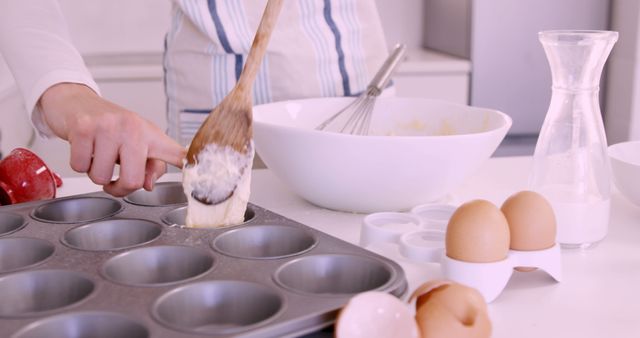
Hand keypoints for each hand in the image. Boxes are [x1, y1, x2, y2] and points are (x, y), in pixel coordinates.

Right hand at [38, 83, 185, 196]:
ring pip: (100, 177)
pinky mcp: (83, 128)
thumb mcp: (135, 144)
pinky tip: (85, 148)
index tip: (198, 173)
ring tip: (98, 154)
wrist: (76, 102)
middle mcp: (133, 128)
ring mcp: (107, 127)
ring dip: (95, 173)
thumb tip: (147, 185)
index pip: (176, 153)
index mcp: (152, 135)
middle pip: (132, 180)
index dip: (188, 165)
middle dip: (118, 187)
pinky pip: (79, 167)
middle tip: (113, 178)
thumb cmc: (110, 128)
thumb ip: (149, 167)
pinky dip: (79, 164)